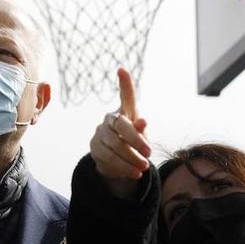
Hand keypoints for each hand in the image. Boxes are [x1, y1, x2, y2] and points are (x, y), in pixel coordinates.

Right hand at [89, 67, 151, 196]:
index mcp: (125, 112)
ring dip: (131, 158)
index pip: (125, 96)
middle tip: (149, 154)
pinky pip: (109, 158)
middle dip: (136, 141)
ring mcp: (100, 133)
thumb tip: (143, 122)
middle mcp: (110, 119)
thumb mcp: (142, 138)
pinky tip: (134, 173)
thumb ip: (142, 131)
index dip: (125, 84)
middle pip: (121, 126)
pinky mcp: (95, 148)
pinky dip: (124, 167)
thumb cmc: (133, 144)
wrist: (117, 162)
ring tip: (144, 167)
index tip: (122, 70)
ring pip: (114, 145)